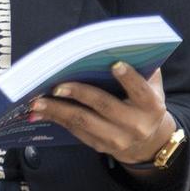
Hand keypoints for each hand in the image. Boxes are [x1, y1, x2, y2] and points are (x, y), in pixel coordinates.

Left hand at [27, 64, 174, 168]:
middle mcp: (135, 125)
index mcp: (151, 106)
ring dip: (57, 110)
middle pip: (104, 105)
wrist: (146, 143)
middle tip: (56, 85)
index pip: (140, 90)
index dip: (128, 78)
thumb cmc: (144, 106)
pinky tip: (39, 111)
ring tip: (37, 101)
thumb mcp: (152, 88)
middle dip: (79, 93)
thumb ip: (144, 70)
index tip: (114, 64)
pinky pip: (74, 130)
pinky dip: (55, 119)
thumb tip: (125, 45)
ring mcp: (116, 138)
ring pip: (83, 121)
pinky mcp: (99, 145)